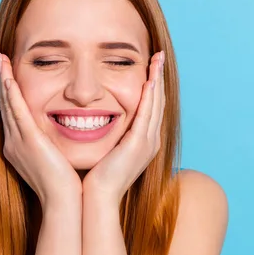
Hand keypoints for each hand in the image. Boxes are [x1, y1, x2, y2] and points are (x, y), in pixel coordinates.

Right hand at [0, 53, 82, 209]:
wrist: (62, 203)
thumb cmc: (64, 187)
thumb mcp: (55, 162)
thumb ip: (52, 148)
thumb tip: (61, 139)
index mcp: (19, 148)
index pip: (12, 115)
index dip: (8, 95)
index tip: (8, 77)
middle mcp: (13, 143)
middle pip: (5, 106)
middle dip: (3, 82)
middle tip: (0, 61)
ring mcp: (18, 141)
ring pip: (7, 103)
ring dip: (4, 80)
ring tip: (1, 60)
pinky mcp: (28, 140)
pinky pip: (16, 110)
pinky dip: (11, 92)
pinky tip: (8, 76)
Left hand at [82, 51, 165, 206]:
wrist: (97, 198)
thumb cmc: (95, 177)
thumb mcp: (105, 151)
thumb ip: (107, 135)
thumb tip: (94, 120)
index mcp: (143, 142)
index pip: (151, 107)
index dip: (153, 85)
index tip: (151, 66)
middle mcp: (150, 140)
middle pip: (158, 101)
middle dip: (159, 77)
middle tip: (159, 56)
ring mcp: (147, 142)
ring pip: (156, 104)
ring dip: (157, 80)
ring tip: (158, 60)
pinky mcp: (139, 144)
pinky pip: (147, 114)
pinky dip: (150, 96)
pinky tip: (150, 80)